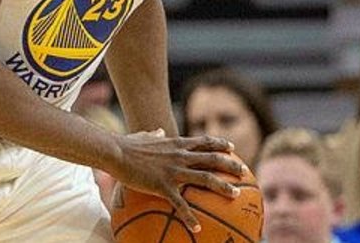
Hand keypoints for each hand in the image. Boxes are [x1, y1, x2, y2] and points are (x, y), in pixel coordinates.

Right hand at [111, 129, 246, 232]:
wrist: (114, 151)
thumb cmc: (126, 144)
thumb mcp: (143, 136)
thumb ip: (154, 135)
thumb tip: (158, 131)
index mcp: (175, 144)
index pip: (203, 141)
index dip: (219, 144)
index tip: (232, 147)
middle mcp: (179, 156)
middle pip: (212, 158)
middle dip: (231, 165)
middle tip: (244, 172)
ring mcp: (173, 170)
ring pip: (205, 178)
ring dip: (223, 187)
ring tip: (236, 195)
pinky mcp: (162, 185)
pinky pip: (180, 204)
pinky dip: (190, 217)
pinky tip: (197, 228)